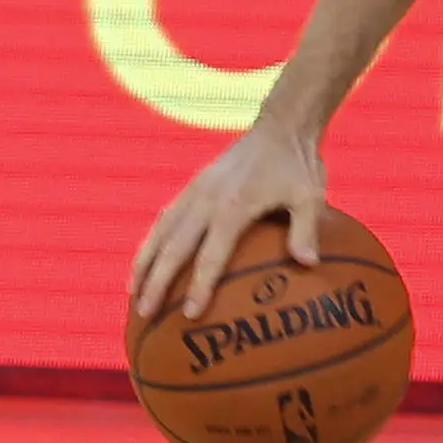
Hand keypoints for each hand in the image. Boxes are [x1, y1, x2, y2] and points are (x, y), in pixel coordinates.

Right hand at [130, 126, 327, 322]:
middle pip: (172, 249)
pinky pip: (164, 220)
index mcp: (232, 207)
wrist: (280, 127)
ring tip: (132, 295)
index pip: (210, 256)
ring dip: (143, 265)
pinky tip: (147, 263)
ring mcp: (194, 193)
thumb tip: (308, 264)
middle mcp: (205, 201)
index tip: (191, 314)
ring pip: (159, 234)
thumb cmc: (298, 166)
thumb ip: (306, 230)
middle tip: (144, 314)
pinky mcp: (192, 188)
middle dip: (156, 283)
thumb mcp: (310, 196)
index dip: (199, 286)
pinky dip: (151, 244)